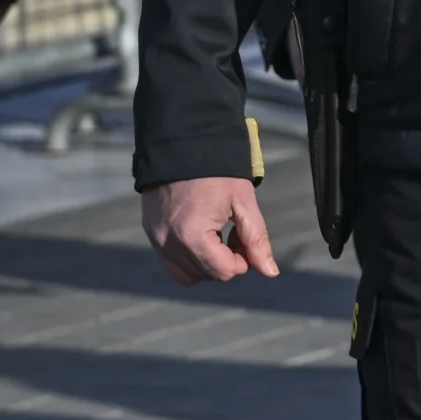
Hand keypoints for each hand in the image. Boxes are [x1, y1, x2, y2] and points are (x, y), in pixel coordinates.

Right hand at [142, 178, 279, 286]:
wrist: (184, 145)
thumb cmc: (219, 172)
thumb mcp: (244, 203)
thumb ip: (257, 239)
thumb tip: (270, 272)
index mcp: (192, 236)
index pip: (224, 272)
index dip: (242, 259)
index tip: (244, 237)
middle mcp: (169, 243)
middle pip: (206, 275)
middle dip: (226, 259)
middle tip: (233, 231)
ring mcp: (156, 239)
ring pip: (187, 274)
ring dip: (207, 261)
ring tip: (217, 232)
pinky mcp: (150, 233)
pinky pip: (170, 262)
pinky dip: (189, 256)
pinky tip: (201, 232)